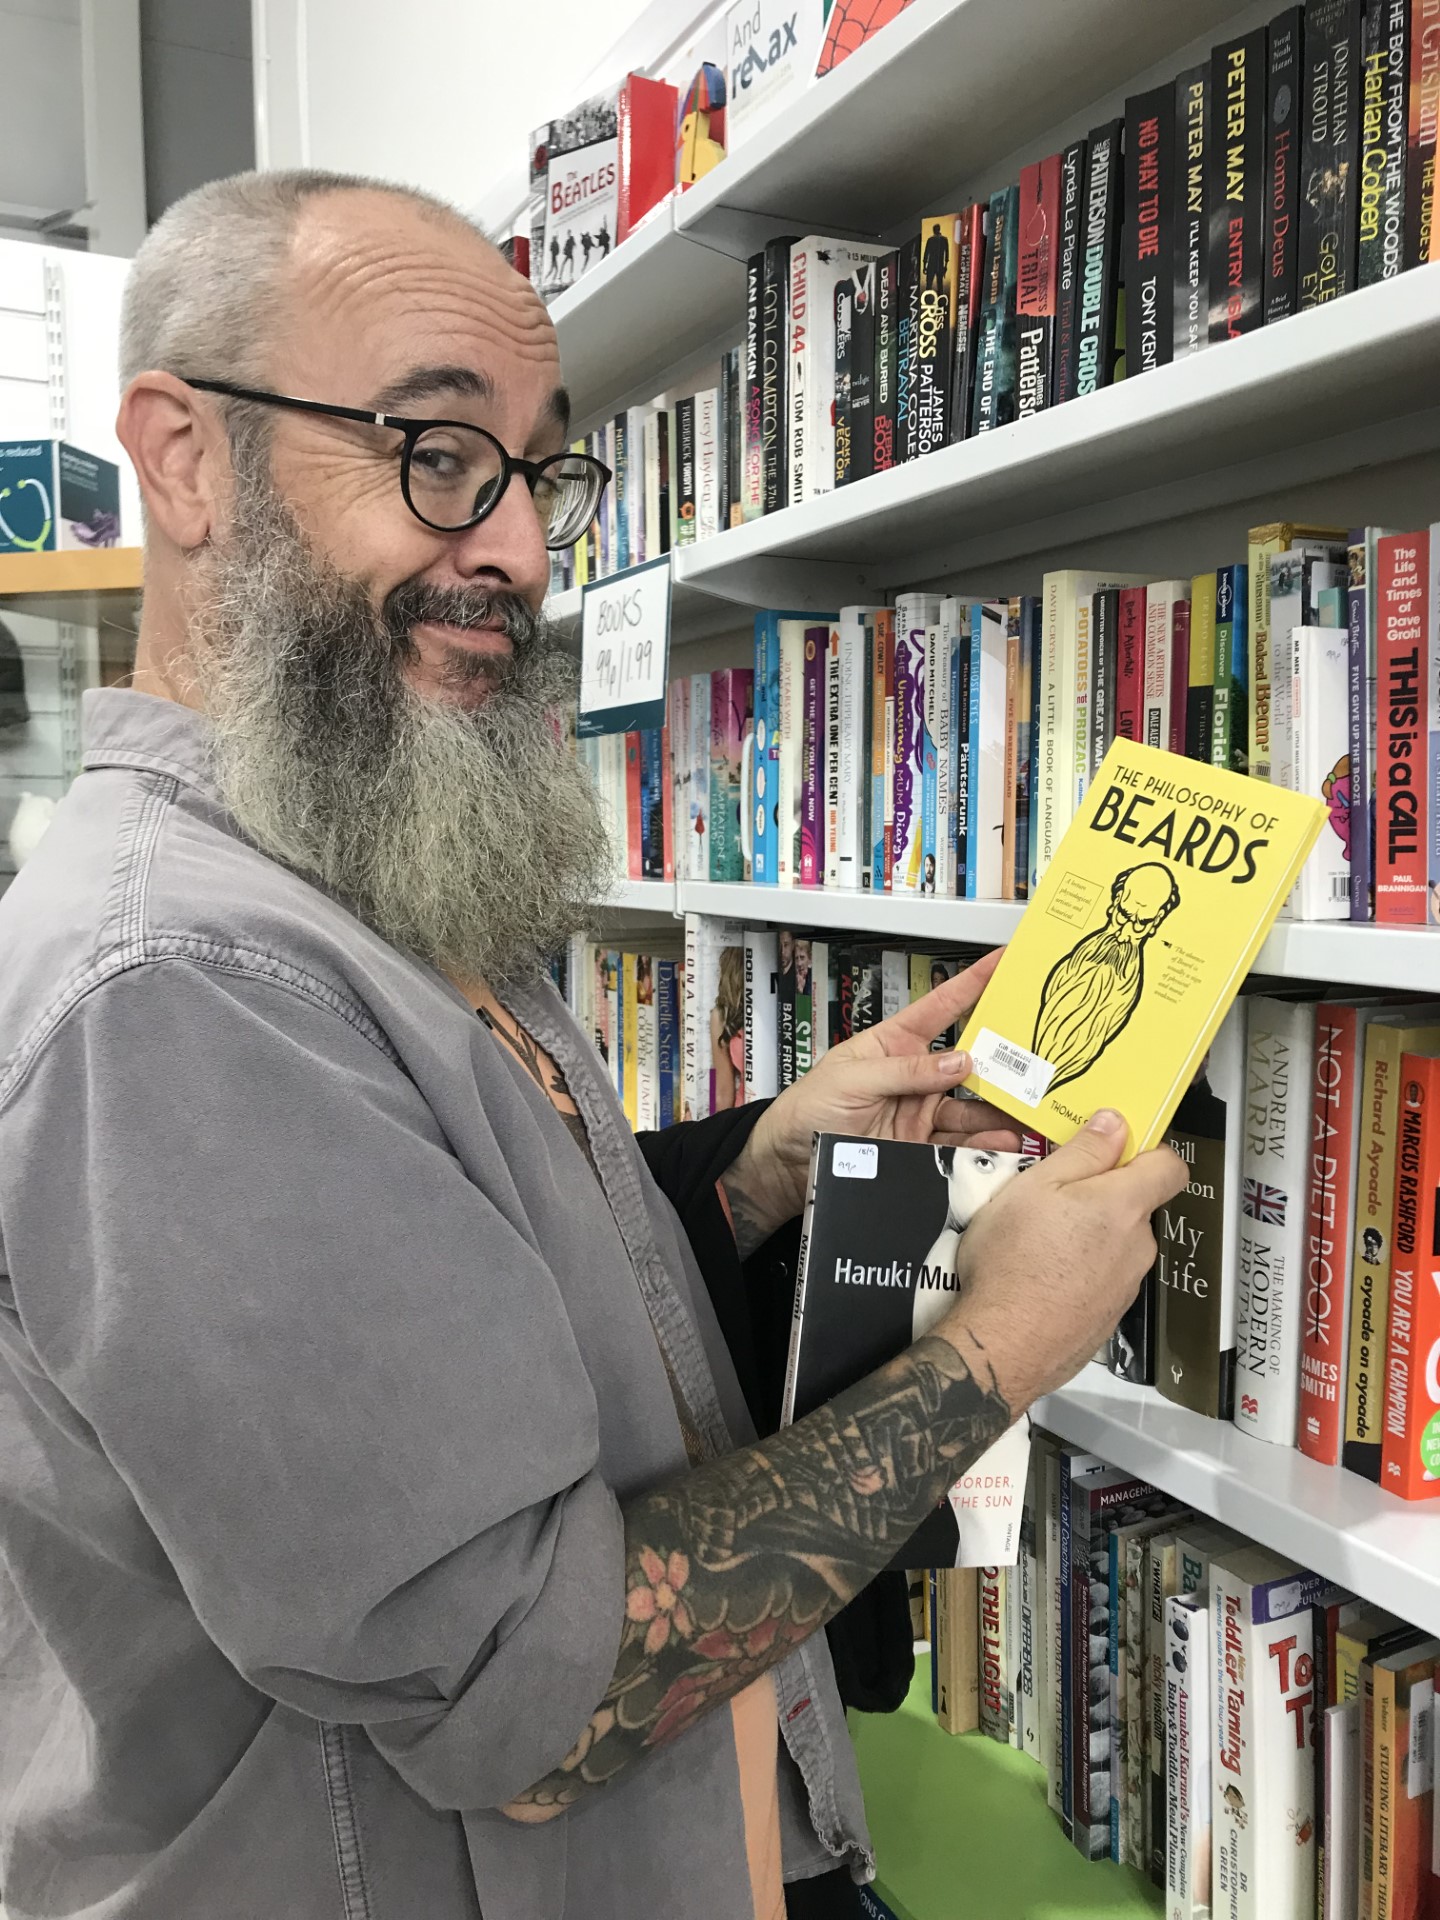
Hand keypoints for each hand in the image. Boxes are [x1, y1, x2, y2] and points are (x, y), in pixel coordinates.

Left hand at [729, 951, 1021, 1240]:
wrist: (788, 1163)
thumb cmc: (808, 1108)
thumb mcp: (851, 1079)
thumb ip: (904, 1071)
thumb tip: (959, 1062)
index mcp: (896, 1043)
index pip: (941, 1007)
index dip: (972, 983)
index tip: (1004, 961)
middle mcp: (916, 1075)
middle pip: (969, 1062)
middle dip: (1003, 1060)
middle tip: (1036, 1060)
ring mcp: (921, 1112)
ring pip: (971, 1107)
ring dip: (999, 1110)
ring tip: (1025, 1113)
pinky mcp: (921, 1148)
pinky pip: (960, 1144)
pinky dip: (984, 1144)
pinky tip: (1003, 1143)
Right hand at [932, 1110, 1187, 1410]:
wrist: (1005, 1345)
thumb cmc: (1013, 1264)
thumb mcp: (1035, 1186)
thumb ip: (1083, 1152)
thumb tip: (1114, 1124)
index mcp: (1124, 1206)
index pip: (1170, 1166)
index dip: (1145, 1152)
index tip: (1113, 1149)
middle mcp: (1137, 1246)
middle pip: (1135, 1206)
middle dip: (1101, 1197)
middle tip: (1052, 1199)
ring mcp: (1126, 1285)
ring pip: (1116, 1244)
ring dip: (1087, 1237)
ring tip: (1038, 1242)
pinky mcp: (1109, 1315)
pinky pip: (1101, 1278)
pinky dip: (1078, 1272)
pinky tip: (1040, 1277)